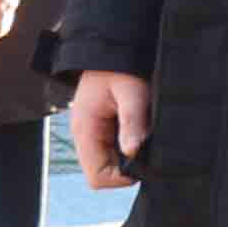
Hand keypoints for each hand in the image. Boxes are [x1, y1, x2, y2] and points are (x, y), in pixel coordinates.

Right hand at [68, 71, 152, 190]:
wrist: (109, 49)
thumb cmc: (120, 68)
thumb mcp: (131, 92)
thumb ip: (132, 122)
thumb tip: (133, 151)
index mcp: (85, 129)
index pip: (97, 176)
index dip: (121, 177)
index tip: (141, 161)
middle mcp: (83, 135)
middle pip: (101, 173)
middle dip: (126, 167)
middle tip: (144, 146)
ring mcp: (89, 133)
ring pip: (106, 164)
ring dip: (126, 158)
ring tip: (140, 135)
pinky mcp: (98, 130)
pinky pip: (110, 152)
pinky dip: (126, 149)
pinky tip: (135, 131)